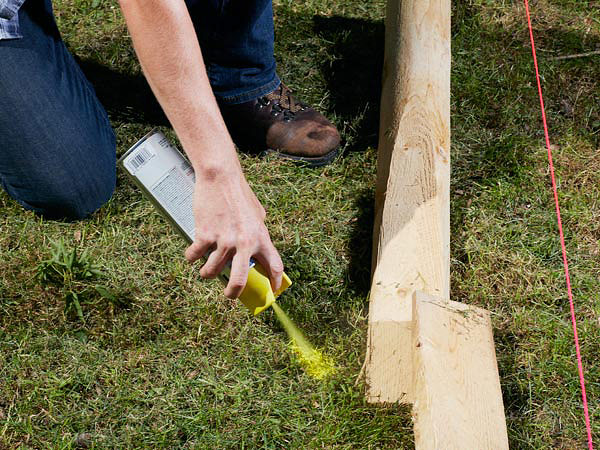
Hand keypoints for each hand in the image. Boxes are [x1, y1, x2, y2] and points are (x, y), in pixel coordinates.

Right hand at [184, 161, 282, 298]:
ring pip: (213, 270)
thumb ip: (258, 233)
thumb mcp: (258, 214)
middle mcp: (244, 242)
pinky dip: (192, 257)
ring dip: (207, 273)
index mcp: (261, 237)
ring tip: (206, 272)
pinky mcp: (205, 235)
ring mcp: (224, 240)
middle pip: (240, 280)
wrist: (221, 178)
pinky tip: (192, 256)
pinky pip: (195, 255)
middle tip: (230, 295)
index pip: (274, 266)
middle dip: (233, 293)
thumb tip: (257, 251)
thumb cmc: (240, 193)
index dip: (274, 283)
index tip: (272, 292)